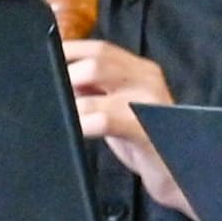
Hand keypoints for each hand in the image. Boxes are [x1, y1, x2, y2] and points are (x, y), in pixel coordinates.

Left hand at [64, 40, 188, 216]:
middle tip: (51, 95)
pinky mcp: (144, 130)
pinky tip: (75, 132)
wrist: (177, 172)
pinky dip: (82, 124)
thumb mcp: (119, 105)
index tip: (44, 59)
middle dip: (66, 77)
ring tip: (61, 116)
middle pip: (96, 62)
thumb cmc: (142, 138)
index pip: (99, 48)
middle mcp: (146, 79)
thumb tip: (59, 74)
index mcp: (140, 70)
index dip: (68, 51)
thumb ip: (95, 88)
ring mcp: (148, 103)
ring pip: (96, 89)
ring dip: (71, 105)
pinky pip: (104, 120)